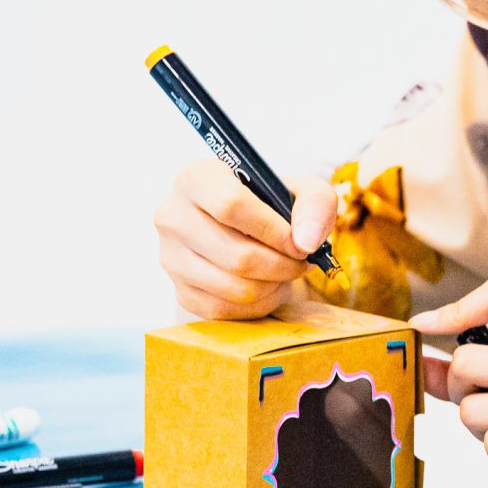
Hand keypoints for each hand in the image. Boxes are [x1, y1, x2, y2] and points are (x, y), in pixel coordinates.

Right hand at [153, 158, 337, 320]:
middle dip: (280, 265)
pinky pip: (224, 310)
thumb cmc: (273, 207)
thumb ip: (316, 204)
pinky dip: (257, 305)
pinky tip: (269, 288)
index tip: (297, 243)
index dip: (272, 230)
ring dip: (272, 286)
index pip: (230, 205)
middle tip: (300, 263)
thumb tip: (306, 241)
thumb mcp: (302, 192)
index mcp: (196, 178)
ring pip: (231, 286)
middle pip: (235, 254)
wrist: (248, 233)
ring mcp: (171, 257)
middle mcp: (173, 215)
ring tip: (285, 273)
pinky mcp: (180, 291)